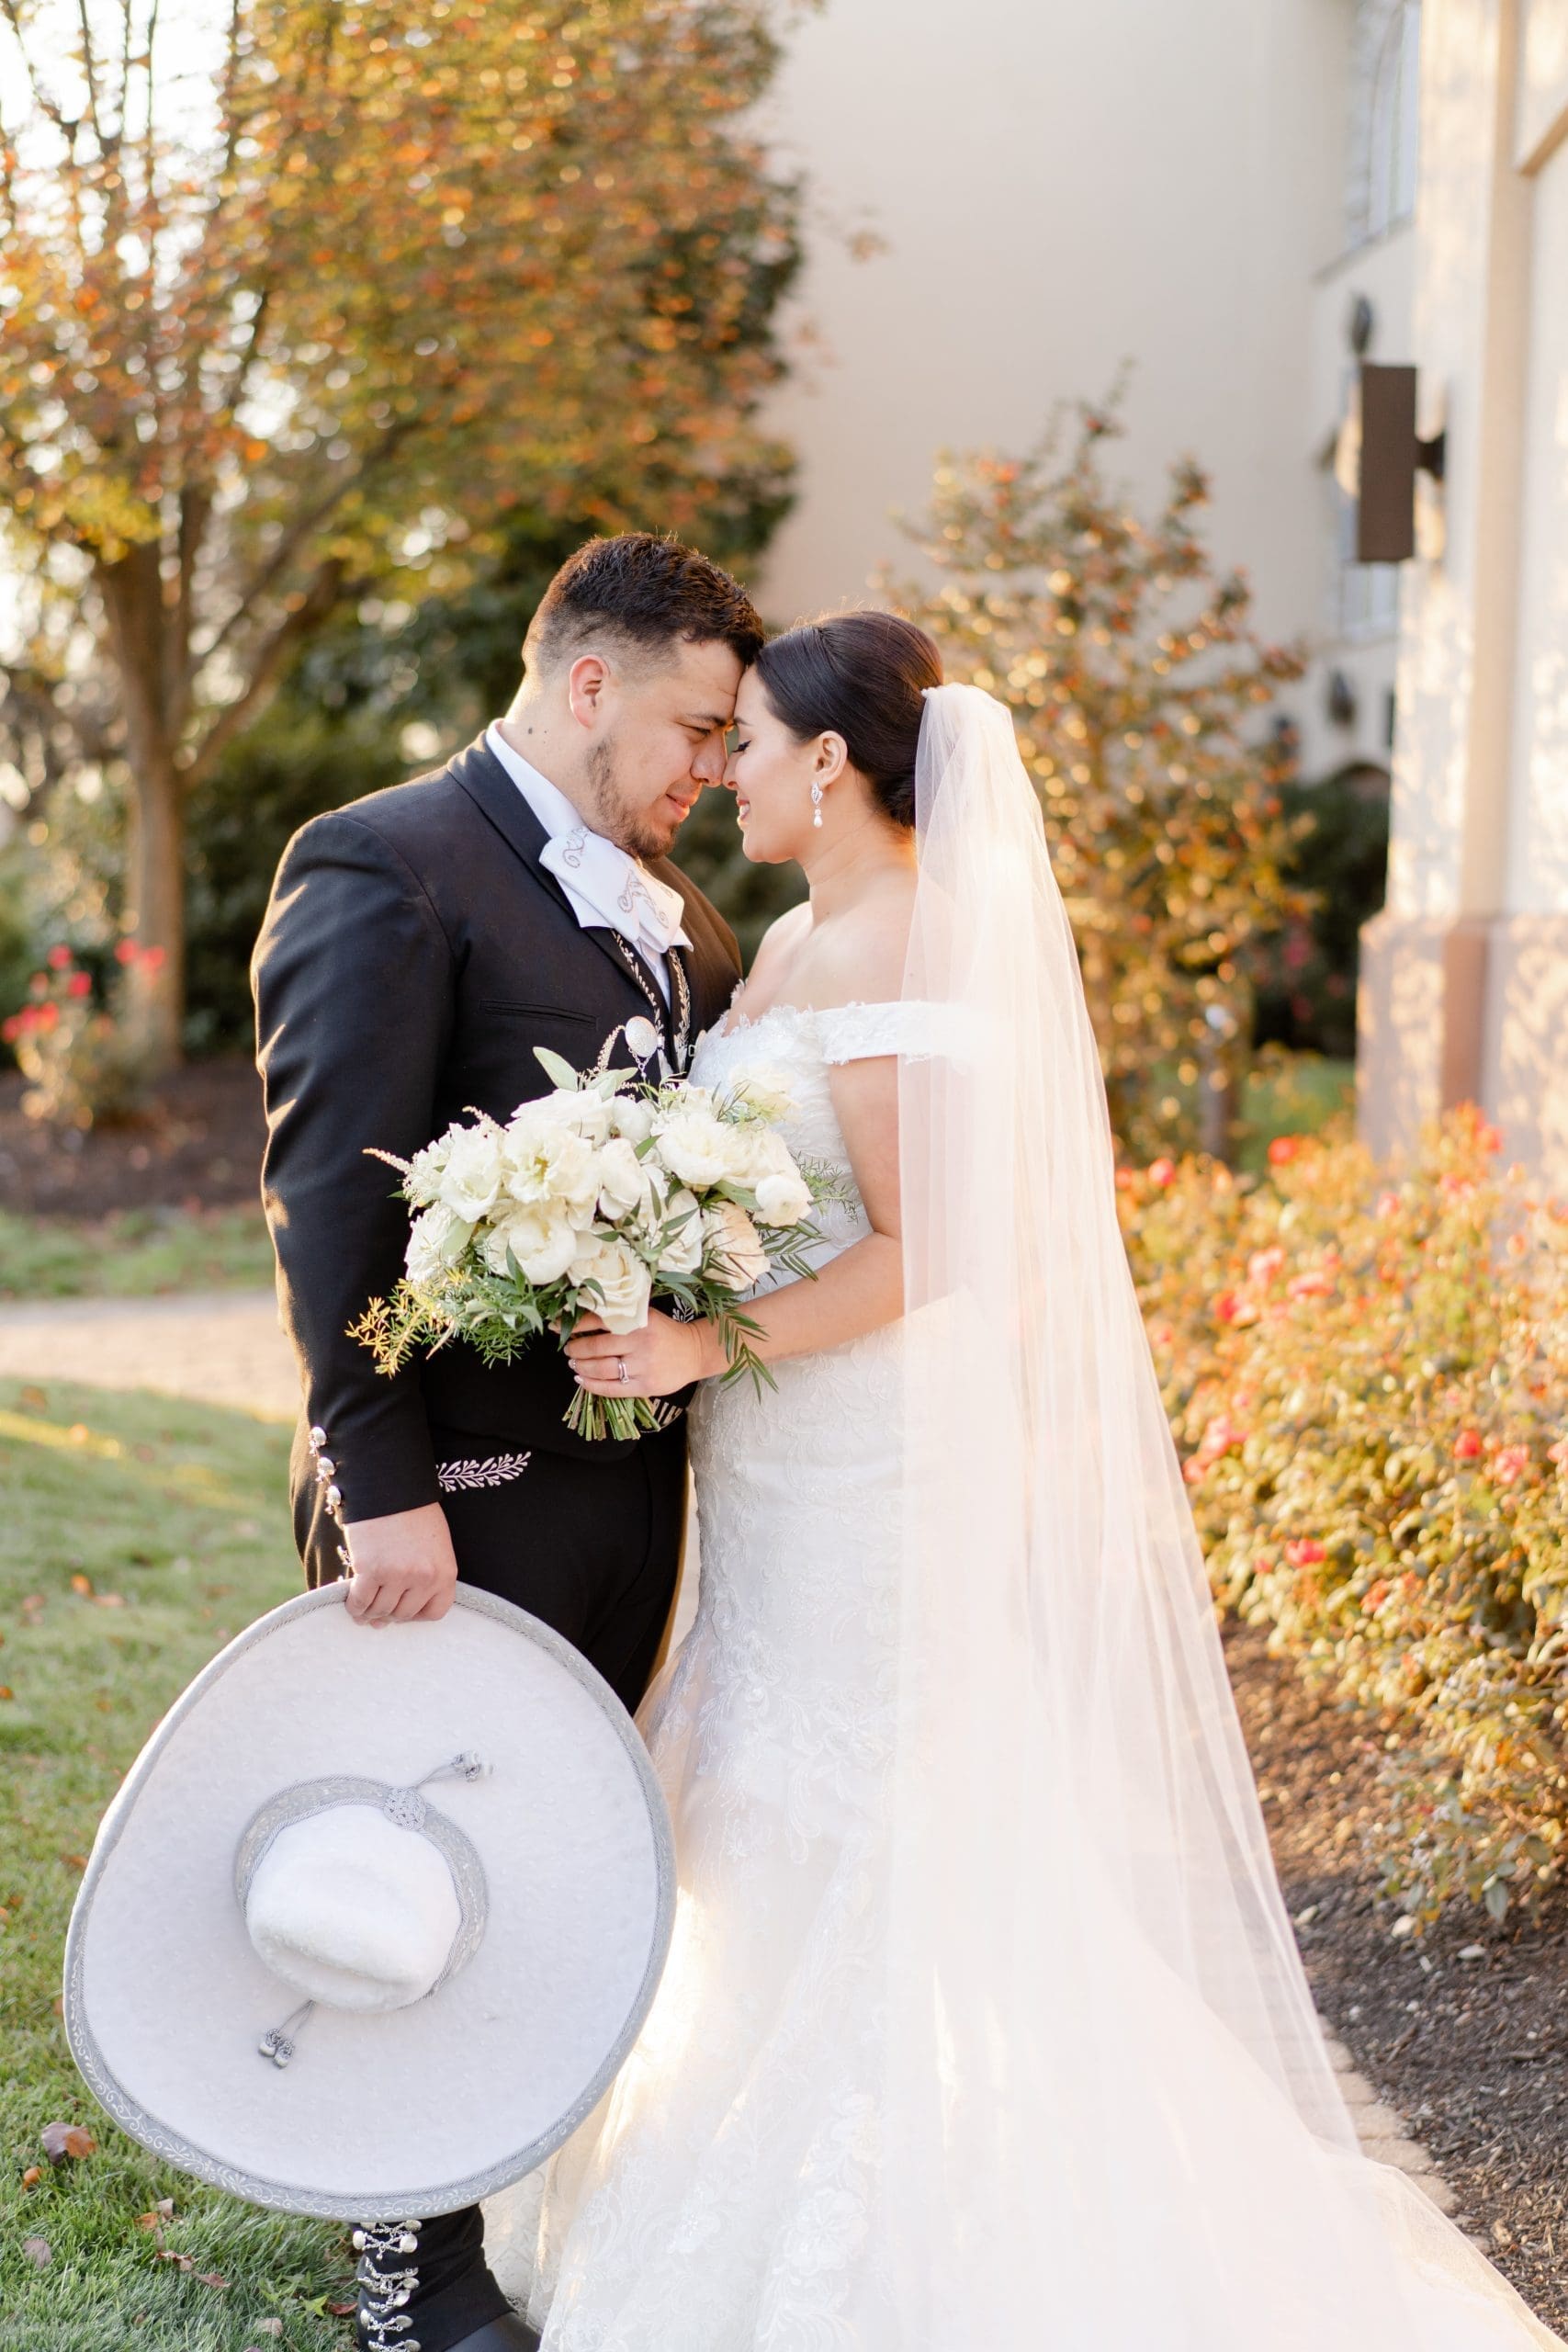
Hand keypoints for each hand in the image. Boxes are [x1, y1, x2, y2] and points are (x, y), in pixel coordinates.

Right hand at [341, 1501, 458, 1627]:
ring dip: (370, 1613)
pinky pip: (360, 1602)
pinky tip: (351, 1602)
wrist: (390, 1485)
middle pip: (404, 1614)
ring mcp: (398, 1575)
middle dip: (389, 1614)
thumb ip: (422, 1577)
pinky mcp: (371, 1570)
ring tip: (363, 1609)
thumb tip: (389, 1617)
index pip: (435, 1612)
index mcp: (445, 1572)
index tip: (403, 1612)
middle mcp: (425, 1578)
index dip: (416, 1616)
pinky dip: (354, 1607)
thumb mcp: (433, 1545)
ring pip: (381, 1610)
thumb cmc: (413, 1512)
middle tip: (377, 1611)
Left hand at [565, 1309, 723, 1397]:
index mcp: (639, 1321)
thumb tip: (580, 1319)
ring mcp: (644, 1366)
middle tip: (569, 1350)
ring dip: (582, 1367)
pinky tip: (583, 1380)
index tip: (557, 1326)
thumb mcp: (645, 1316)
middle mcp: (641, 1342)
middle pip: (597, 1348)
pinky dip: (593, 1385)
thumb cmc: (664, 1332)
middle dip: (576, 1349)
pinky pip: (612, 1389)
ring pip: (602, 1369)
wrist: (694, 1352)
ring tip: (574, 1364)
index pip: (598, 1321)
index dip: (574, 1325)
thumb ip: (618, 1317)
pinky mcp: (646, 1386)